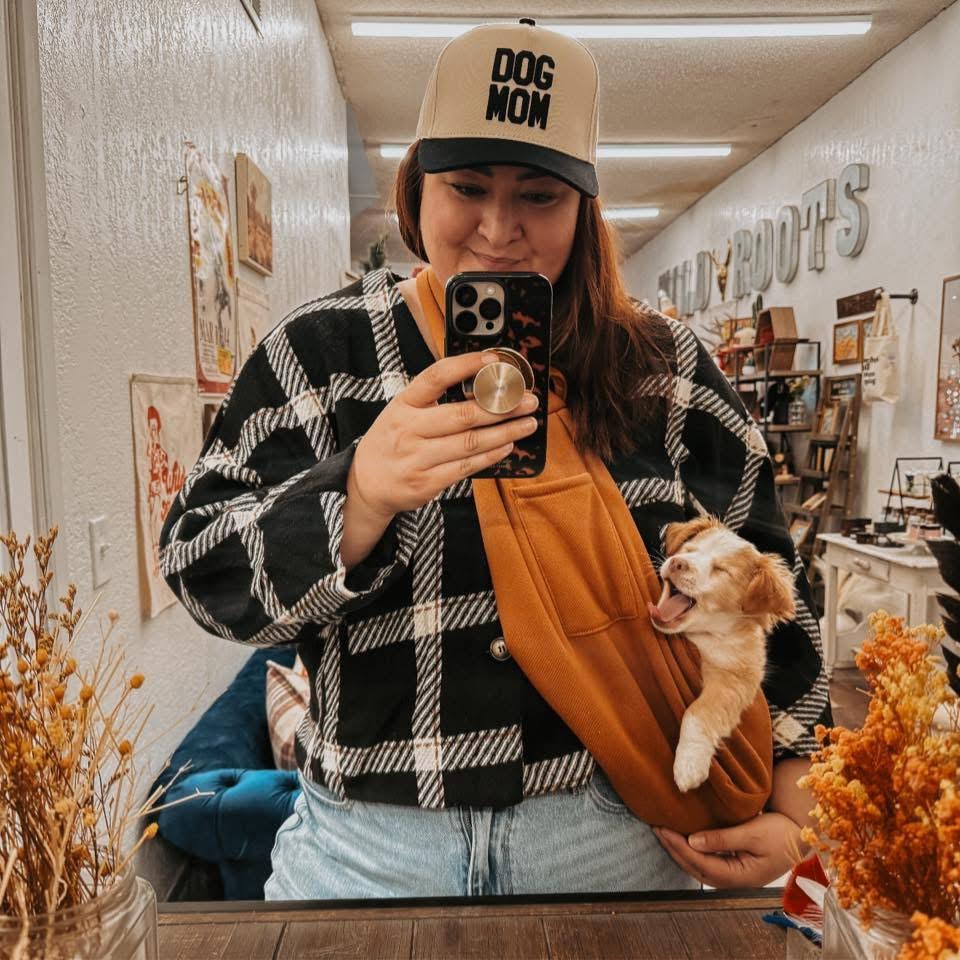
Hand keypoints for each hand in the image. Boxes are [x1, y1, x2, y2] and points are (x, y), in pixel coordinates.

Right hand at [350, 351, 539, 518]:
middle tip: (527, 399)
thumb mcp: (401, 412)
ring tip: (528, 423)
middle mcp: (408, 429)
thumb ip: (433, 400)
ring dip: (505, 432)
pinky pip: (466, 467)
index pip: (436, 377)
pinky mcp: (427, 483)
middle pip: (462, 414)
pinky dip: (491, 455)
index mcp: (403, 404)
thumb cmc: (391, 442)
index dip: (466, 365)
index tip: (494, 359)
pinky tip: (507, 446)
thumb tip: (482, 385)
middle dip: (502, 406)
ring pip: (470, 442)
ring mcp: (417, 458)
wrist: (365, 484)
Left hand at [653, 812, 805, 887]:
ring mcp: (734, 874)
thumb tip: (692, 842)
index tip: (663, 830)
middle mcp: (734, 880)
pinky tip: (682, 838)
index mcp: (740, 876)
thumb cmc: (781, 833)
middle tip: (656, 829)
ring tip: (663, 832)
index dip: (679, 848)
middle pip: (696, 868)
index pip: (701, 864)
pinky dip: (691, 850)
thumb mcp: (753, 833)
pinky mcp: (733, 865)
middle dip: (674, 849)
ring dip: (679, 851)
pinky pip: (706, 861)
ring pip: (699, 866)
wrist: (801, 835)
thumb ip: (722, 839)